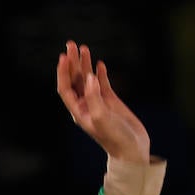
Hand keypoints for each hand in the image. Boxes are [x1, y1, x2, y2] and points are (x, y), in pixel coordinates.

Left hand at [56, 41, 149, 164]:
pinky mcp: (111, 102)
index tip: (63, 57)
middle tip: (71, 45)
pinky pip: (103, 84)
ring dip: (85, 64)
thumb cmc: (115, 138)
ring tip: (84, 48)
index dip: (62, 72)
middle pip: (74, 79)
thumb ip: (94, 97)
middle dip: (72, 62)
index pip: (65, 88)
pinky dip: (100, 73)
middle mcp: (85, 105)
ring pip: (88, 79)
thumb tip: (88, 77)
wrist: (132, 149)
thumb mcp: (102, 117)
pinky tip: (100, 64)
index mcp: (78, 111)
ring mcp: (98, 102)